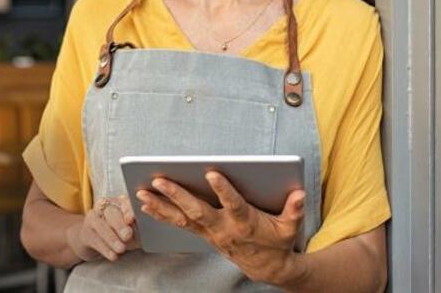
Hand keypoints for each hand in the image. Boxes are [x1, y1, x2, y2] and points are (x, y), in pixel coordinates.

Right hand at [65, 195, 139, 262]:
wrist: (92, 240)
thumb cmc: (116, 233)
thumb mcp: (129, 229)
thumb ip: (137, 229)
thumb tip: (147, 234)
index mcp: (118, 202)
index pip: (124, 202)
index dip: (128, 210)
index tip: (132, 219)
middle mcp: (104, 207)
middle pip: (111, 213)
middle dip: (120, 225)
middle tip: (128, 236)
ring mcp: (92, 219)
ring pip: (101, 226)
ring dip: (112, 239)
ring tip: (121, 249)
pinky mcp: (85, 233)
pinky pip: (95, 240)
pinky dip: (105, 249)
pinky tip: (113, 256)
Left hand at [137, 171, 306, 286]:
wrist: (266, 267)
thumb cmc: (278, 241)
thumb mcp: (290, 228)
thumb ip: (294, 210)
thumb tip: (299, 194)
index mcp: (245, 222)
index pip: (233, 204)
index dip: (224, 190)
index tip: (212, 173)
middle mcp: (223, 228)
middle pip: (197, 210)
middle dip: (177, 195)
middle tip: (159, 180)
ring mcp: (210, 232)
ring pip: (182, 218)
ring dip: (161, 205)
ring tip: (141, 192)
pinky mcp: (202, 234)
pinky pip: (178, 224)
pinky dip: (161, 214)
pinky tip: (145, 203)